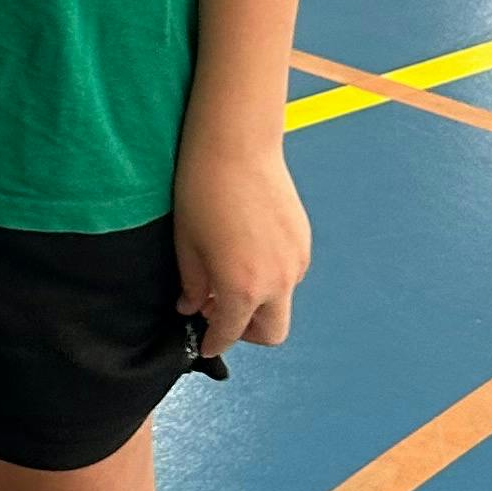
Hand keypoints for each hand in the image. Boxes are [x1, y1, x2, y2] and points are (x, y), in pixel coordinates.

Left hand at [173, 132, 310, 357]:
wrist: (237, 146)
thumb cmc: (202, 193)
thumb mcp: (187, 246)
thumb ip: (193, 285)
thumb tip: (192, 306)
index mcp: (243, 289)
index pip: (231, 333)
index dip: (215, 343)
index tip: (206, 344)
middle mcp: (279, 281)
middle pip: (272, 332)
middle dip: (246, 332)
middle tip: (219, 312)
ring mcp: (297, 261)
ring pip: (282, 301)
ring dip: (258, 302)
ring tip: (228, 275)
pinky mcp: (304, 240)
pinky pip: (290, 274)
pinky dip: (270, 278)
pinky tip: (246, 253)